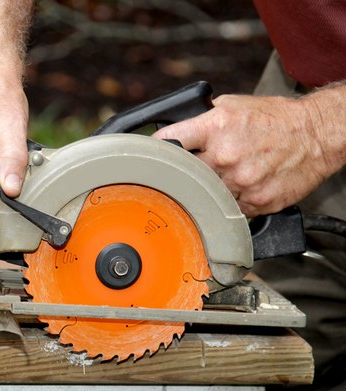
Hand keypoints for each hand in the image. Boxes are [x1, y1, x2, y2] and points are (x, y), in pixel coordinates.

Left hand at [153, 93, 342, 216]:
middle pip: (185, 172)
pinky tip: (243, 185)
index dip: (157, 148)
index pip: (170, 140)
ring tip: (227, 173)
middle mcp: (225, 155)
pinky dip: (231, 200)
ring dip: (210, 187)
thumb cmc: (274, 119)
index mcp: (216, 127)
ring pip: (207, 193)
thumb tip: (176, 132)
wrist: (315, 134)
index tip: (152, 155)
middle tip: (194, 168)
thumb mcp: (232, 105)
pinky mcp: (255, 201)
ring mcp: (240, 182)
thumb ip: (202, 120)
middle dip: (187, 170)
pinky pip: (230, 207)